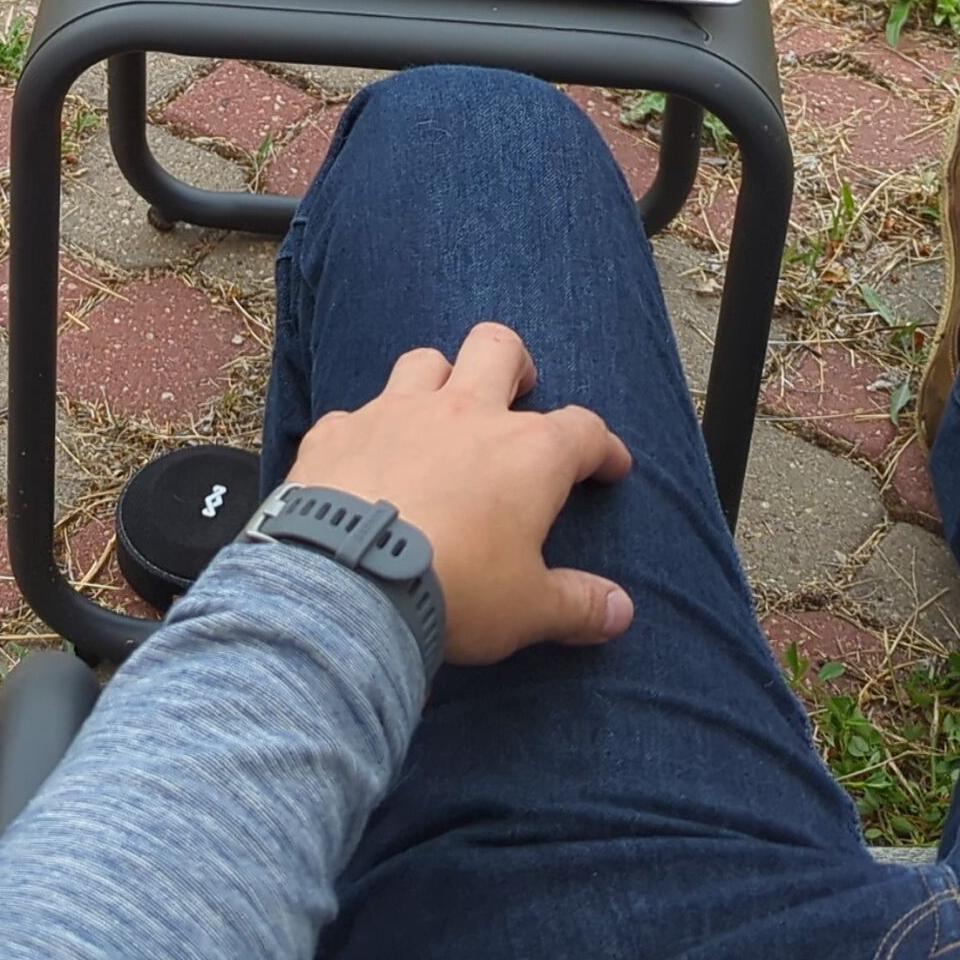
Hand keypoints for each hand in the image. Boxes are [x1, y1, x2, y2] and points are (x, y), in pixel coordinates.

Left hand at [284, 323, 632, 660]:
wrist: (350, 583)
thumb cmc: (456, 588)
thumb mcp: (529, 609)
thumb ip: (578, 605)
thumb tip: (621, 611)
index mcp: (527, 452)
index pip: (583, 430)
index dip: (602, 446)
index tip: (609, 465)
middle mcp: (465, 413)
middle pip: (498, 349)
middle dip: (516, 364)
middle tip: (520, 393)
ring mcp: (396, 413)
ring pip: (424, 362)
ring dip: (439, 379)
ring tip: (442, 411)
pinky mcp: (338, 432)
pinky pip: (354, 414)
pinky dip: (365, 432)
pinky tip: (364, 459)